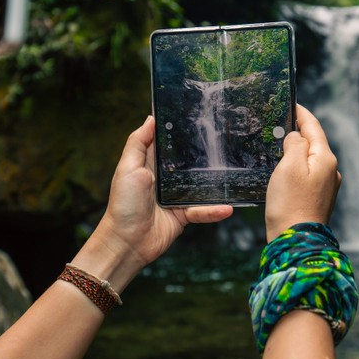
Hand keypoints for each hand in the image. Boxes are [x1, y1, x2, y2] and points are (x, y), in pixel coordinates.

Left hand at [74, 116, 232, 290]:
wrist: (127, 242)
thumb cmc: (124, 204)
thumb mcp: (128, 168)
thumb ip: (138, 143)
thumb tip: (150, 118)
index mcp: (150, 164)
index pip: (168, 143)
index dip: (179, 131)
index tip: (196, 116)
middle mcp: (165, 179)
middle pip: (188, 162)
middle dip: (203, 154)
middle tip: (223, 140)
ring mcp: (176, 196)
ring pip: (200, 186)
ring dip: (215, 184)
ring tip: (234, 174)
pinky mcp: (183, 215)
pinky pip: (202, 210)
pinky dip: (214, 210)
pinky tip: (228, 207)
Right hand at [265, 104, 341, 240]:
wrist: (295, 240)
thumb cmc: (290, 204)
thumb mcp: (289, 166)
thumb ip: (294, 144)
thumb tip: (296, 136)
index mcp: (325, 158)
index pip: (314, 127)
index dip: (302, 113)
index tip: (292, 103)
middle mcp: (330, 170)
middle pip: (314, 142)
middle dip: (299, 131)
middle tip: (281, 121)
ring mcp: (327, 185)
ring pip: (310, 158)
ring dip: (297, 149)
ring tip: (279, 142)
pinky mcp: (318, 198)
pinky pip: (308, 173)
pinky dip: (297, 165)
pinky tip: (284, 168)